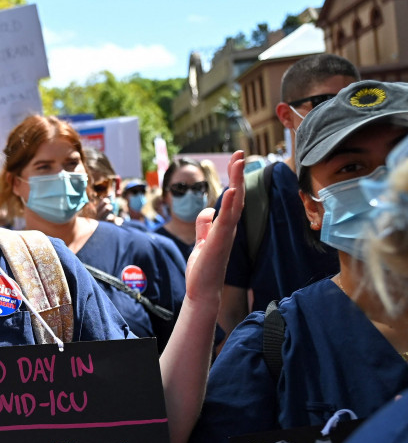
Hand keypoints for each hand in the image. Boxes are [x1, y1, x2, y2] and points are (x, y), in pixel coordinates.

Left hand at [185, 151, 244, 304]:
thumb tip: (208, 210)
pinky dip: (229, 205)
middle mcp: (228, 228)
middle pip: (236, 196)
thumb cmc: (204, 268)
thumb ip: (205, 225)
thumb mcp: (202, 240)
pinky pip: (225, 221)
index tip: (236, 159)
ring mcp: (225, 234)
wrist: (202, 290)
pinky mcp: (218, 242)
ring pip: (234, 204)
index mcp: (224, 226)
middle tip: (240, 153)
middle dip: (238, 174)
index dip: (234, 178)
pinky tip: (230, 191)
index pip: (232, 198)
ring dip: (237, 183)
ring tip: (239, 162)